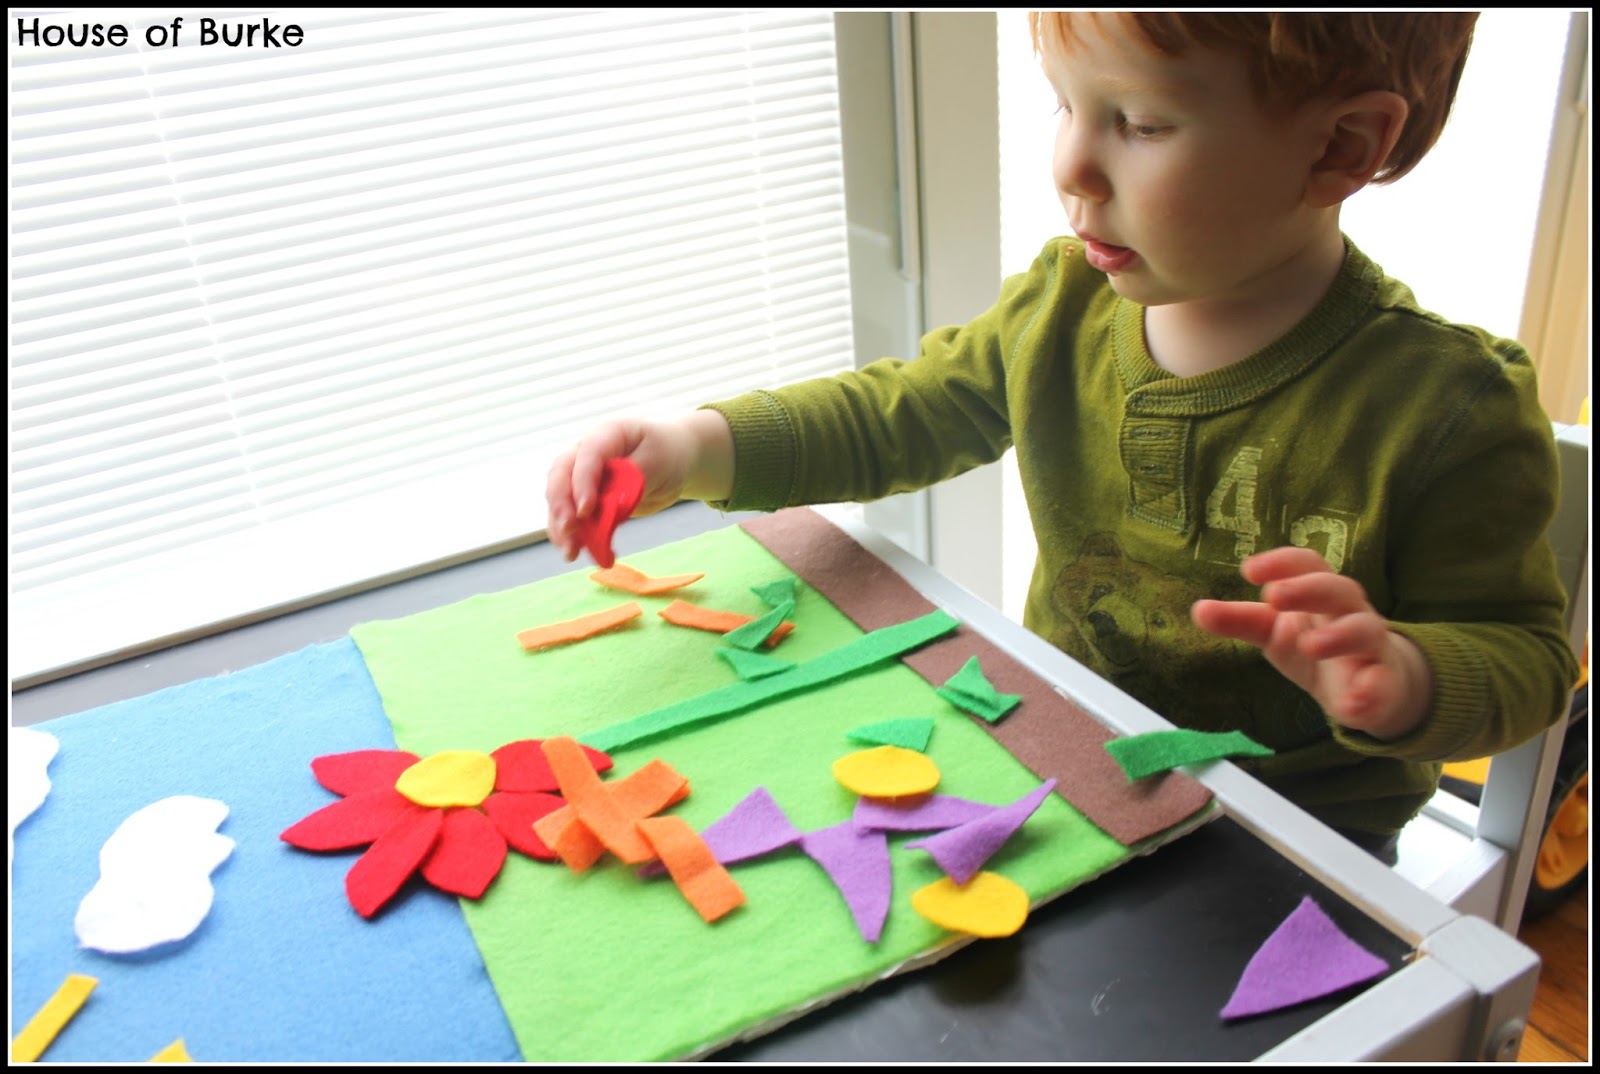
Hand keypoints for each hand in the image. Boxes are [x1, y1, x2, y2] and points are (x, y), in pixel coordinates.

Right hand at [544, 412, 733, 561]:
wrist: (672, 459)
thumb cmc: (666, 454)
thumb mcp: (657, 463)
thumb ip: (632, 481)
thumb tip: (609, 506)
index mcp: (605, 435)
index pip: (586, 457)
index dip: (583, 483)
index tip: (587, 511)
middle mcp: (584, 453)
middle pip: (560, 477)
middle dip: (561, 507)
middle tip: (569, 532)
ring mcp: (580, 476)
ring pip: (560, 501)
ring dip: (562, 528)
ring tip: (571, 553)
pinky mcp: (585, 499)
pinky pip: (573, 517)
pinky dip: (575, 536)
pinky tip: (580, 553)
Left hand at [1191, 546, 1431, 739]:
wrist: (1372, 684)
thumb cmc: (1315, 643)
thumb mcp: (1273, 632)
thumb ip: (1239, 620)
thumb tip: (1198, 610)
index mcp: (1320, 592)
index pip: (1307, 564)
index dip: (1282, 562)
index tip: (1248, 570)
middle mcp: (1350, 611)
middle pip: (1338, 588)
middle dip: (1307, 589)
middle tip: (1273, 597)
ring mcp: (1372, 645)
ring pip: (1365, 630)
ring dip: (1339, 636)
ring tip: (1310, 647)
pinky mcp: (1386, 683)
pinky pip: (1384, 684)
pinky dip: (1371, 692)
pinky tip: (1354, 703)